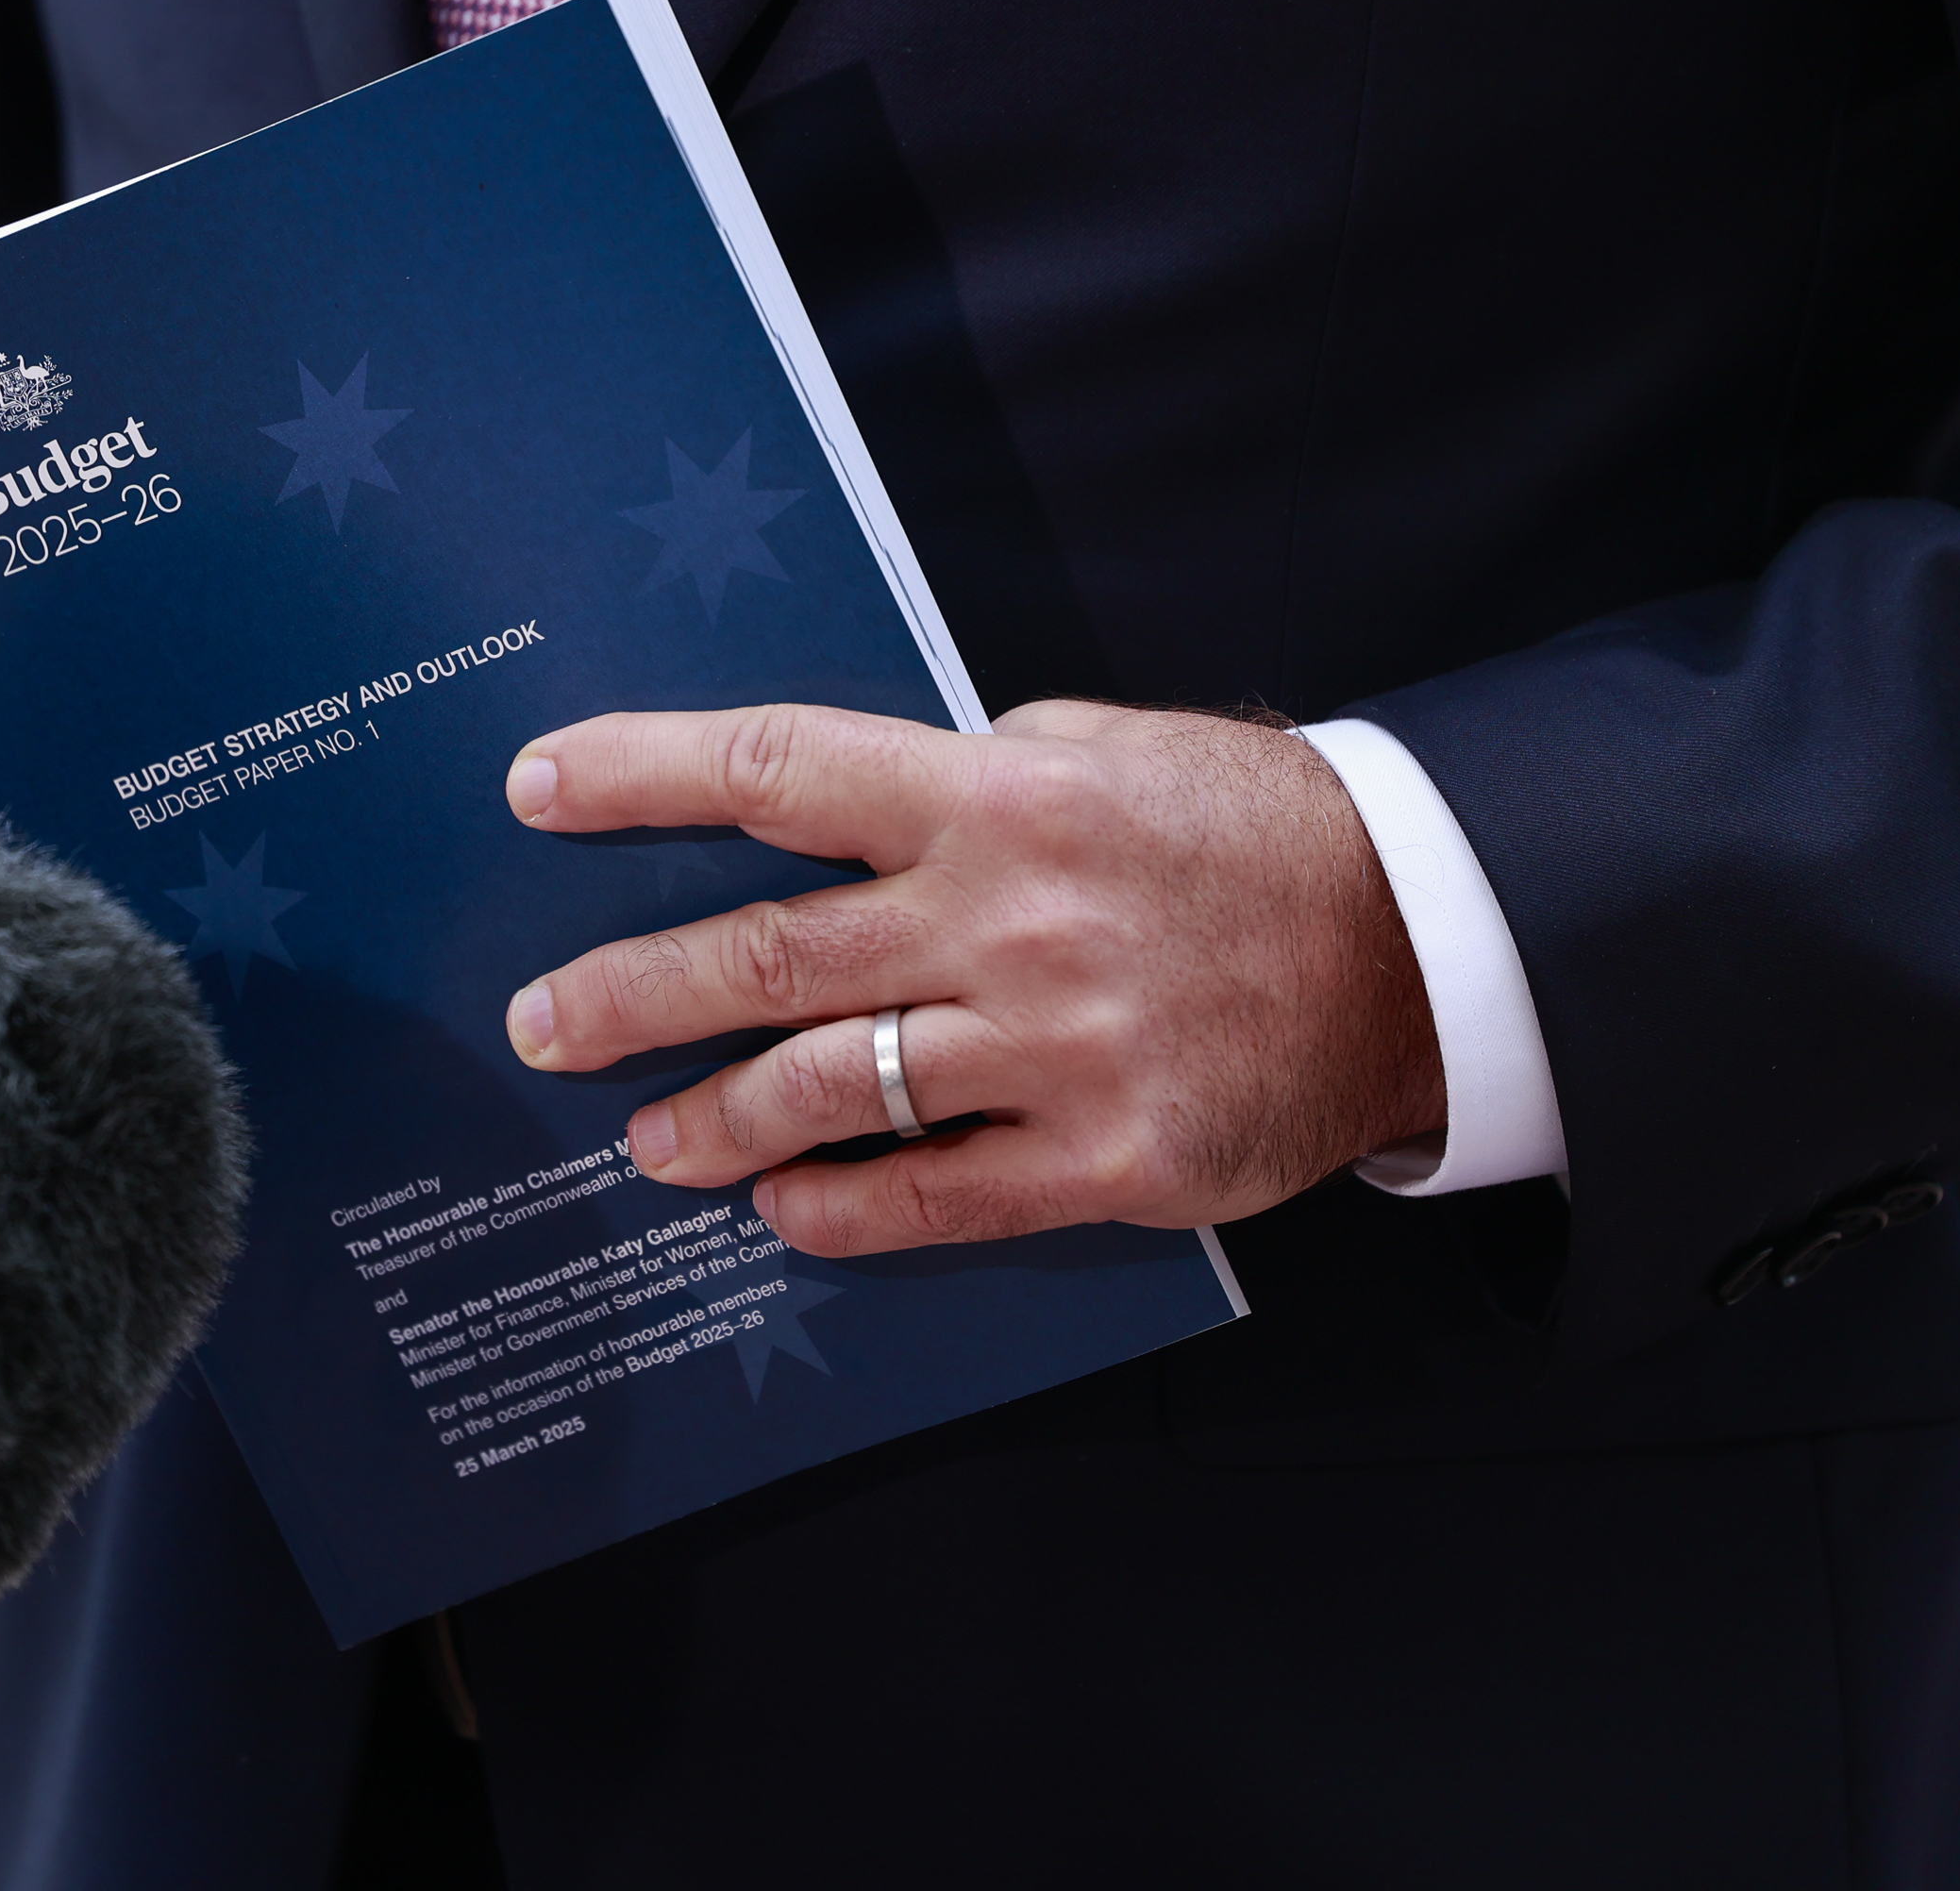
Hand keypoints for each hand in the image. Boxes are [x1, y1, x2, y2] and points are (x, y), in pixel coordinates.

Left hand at [497, 702, 1444, 1252]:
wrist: (1423, 939)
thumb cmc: (1246, 829)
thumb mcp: (1103, 747)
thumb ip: (964, 774)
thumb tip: (832, 802)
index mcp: (997, 793)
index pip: (778, 771)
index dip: (641, 776)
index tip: (536, 787)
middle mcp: (1010, 916)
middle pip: (767, 954)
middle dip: (628, 992)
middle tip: (536, 1023)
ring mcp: (1058, 1046)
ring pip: (831, 1089)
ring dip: (714, 1120)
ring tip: (642, 1145)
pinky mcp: (1109, 1157)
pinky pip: (938, 1196)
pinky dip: (844, 1210)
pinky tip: (782, 1212)